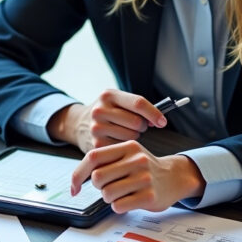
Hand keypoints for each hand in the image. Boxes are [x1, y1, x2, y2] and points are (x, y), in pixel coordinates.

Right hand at [48, 91, 166, 152]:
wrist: (79, 124)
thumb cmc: (108, 113)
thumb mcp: (117, 101)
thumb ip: (137, 107)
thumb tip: (159, 120)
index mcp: (108, 95)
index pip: (138, 103)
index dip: (154, 113)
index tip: (162, 122)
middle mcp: (99, 110)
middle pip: (137, 122)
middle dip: (142, 125)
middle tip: (135, 125)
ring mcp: (96, 128)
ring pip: (132, 136)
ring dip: (133, 136)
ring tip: (123, 132)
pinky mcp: (97, 145)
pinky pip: (124, 147)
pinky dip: (125, 145)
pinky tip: (117, 141)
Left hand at [70, 141, 204, 213]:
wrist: (175, 177)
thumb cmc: (142, 168)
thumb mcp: (126, 156)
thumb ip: (103, 162)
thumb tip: (75, 182)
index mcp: (128, 147)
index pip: (93, 157)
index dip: (78, 174)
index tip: (75, 188)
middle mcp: (137, 160)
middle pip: (98, 177)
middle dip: (99, 187)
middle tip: (110, 187)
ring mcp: (145, 178)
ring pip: (107, 194)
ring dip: (109, 198)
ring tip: (122, 193)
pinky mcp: (150, 196)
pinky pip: (119, 206)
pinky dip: (119, 207)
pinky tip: (129, 201)